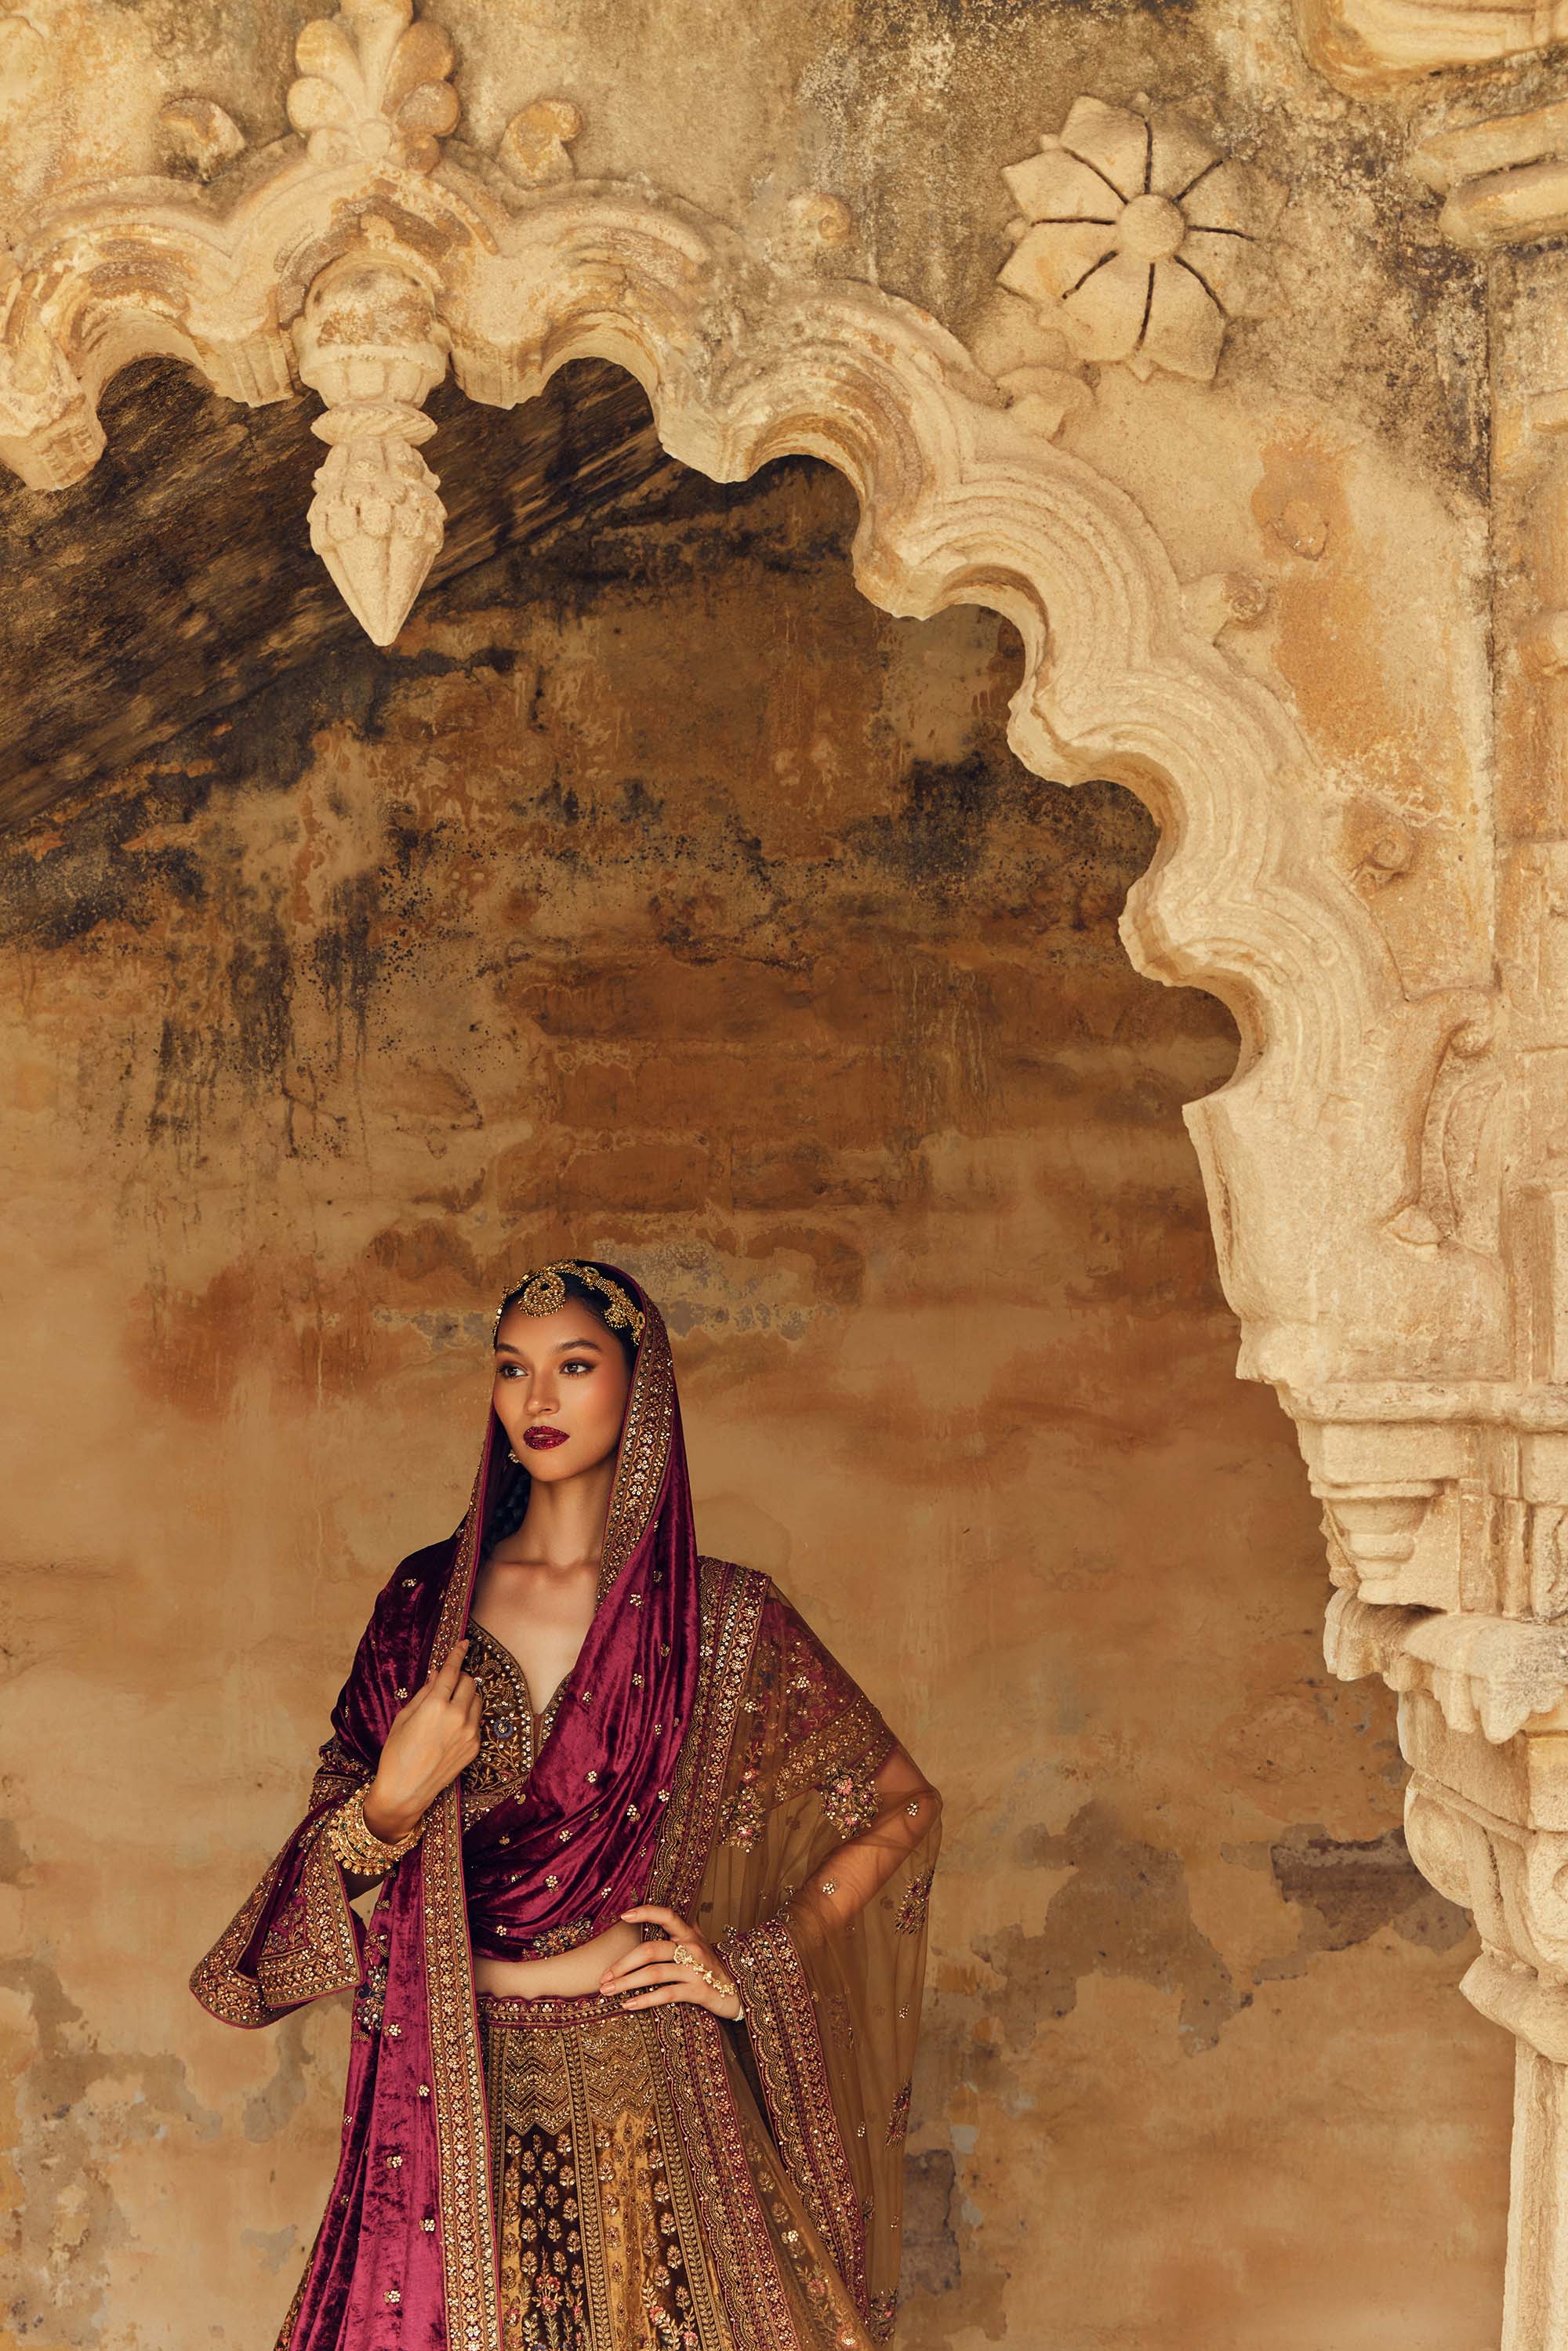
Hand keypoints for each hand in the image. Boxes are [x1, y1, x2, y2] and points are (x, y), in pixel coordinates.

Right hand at [362, 1638, 481, 1841]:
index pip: (452, 1671)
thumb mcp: (405, 1717)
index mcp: (436, 1706)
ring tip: (449, 1705)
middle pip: (470, 1682)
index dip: (457, 1654)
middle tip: (448, 1683)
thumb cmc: (397, 1753)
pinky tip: (452, 1725)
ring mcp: (469, 1733)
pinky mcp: (475, 1747)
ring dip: (466, 1695)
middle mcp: (457, 1717)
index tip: (463, 1643)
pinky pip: (476, 1720)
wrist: (405, 1792)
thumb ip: (425, 1693)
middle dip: (460, 1677)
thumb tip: (437, 1674)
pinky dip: (468, 1714)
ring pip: (477, 1699)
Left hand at [600, 1905, 742, 2019]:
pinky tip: (628, 2005)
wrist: (737, 1993)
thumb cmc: (712, 1968)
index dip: (645, 1912)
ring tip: (608, 1991)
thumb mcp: (700, 1945)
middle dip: (622, 1964)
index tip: (622, 1916)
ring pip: (654, 1972)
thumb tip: (662, 1915)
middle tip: (603, 1977)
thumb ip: (682, 1931)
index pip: (666, 1915)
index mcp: (689, 1934)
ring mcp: (695, 1969)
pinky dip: (644, 2000)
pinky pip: (666, 1994)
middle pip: (650, 1950)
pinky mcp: (698, 1991)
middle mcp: (692, 1948)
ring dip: (626, 1982)